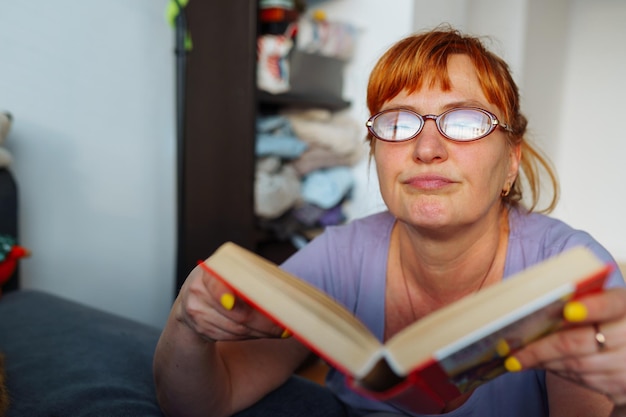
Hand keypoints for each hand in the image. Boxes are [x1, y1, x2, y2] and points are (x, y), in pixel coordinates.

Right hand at [174, 263, 287, 341]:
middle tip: (286, 325)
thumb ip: (250, 275)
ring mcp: (198, 314)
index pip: (215, 284)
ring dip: (262, 331)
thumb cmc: (222, 279)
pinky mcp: (203, 331)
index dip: (223, 294)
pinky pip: (233, 337)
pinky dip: (252, 335)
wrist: (192, 298)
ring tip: (282, 329)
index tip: (232, 302)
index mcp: (209, 272)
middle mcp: (199, 292)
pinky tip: (264, 331)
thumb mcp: (231, 269)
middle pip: (236, 314)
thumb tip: (282, 286)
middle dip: (264, 322)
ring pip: (237, 329)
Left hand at [506, 288, 625, 405]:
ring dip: (543, 362)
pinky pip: (582, 380)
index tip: (568, 311)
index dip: (591, 308)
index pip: (610, 304)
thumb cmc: (607, 318)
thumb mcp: (601, 303)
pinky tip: (541, 365)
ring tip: (518, 359)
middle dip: (540, 348)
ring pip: (577, 365)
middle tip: (513, 352)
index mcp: (625, 306)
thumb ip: (578, 301)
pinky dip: (557, 371)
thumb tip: (535, 306)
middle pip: (579, 341)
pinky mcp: (622, 387)